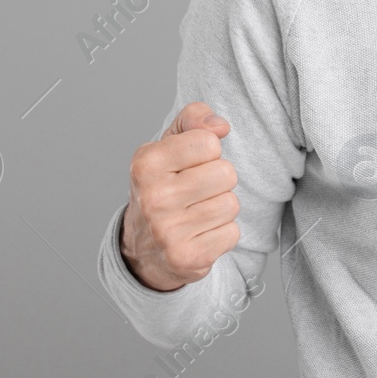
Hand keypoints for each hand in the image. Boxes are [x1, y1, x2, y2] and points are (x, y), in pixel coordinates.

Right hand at [121, 102, 240, 291]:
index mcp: (146, 163)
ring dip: (220, 208)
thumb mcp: (168, 145)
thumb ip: (194, 120)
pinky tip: (199, 234)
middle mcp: (154, 198)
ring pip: (231, 204)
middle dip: (218, 181)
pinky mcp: (186, 258)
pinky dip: (221, 234)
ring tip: (196, 213)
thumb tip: (221, 126)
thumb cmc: (164, 186)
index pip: (209, 141)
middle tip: (195, 192)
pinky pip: (232, 233)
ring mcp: (168, 231)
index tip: (189, 165)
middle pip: (226, 173)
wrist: (144, 248)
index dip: (207, 152)